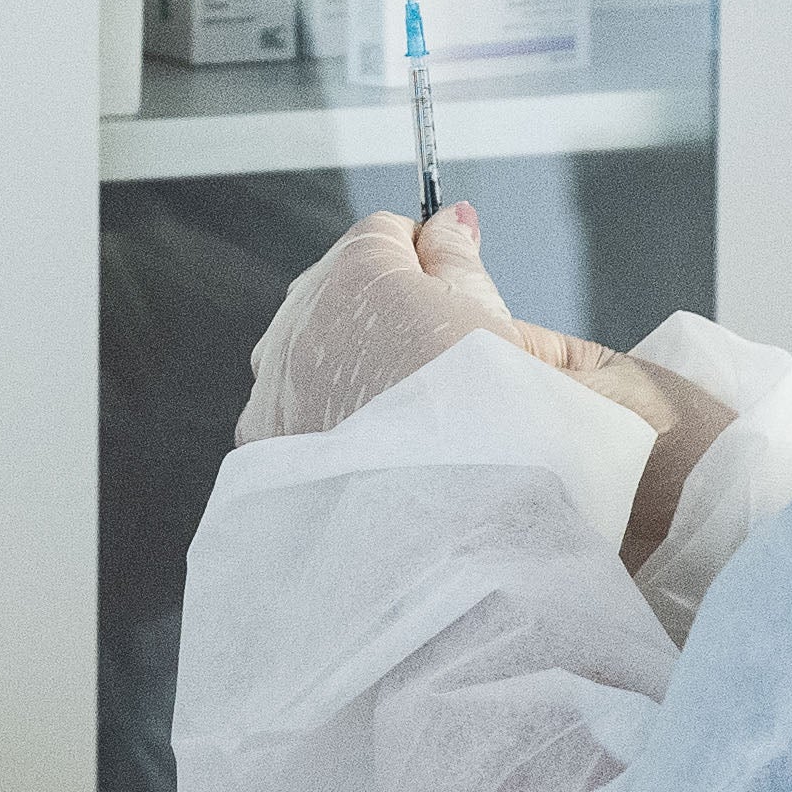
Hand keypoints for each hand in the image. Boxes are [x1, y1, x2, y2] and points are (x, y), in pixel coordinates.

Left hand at [237, 210, 742, 567]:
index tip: (455, 285)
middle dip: (378, 305)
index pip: (379, 237)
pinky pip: (283, 410)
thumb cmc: (527, 446)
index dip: (424, 257)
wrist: (498, 567)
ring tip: (417, 409)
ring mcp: (273, 400)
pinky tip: (377, 447)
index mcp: (364, 283)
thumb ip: (462, 268)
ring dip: (346, 361)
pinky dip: (322, 413)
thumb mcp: (511, 336)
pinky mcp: (264, 463)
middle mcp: (299, 335)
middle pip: (327, 288)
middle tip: (446, 348)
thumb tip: (449, 224)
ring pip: (298, 350)